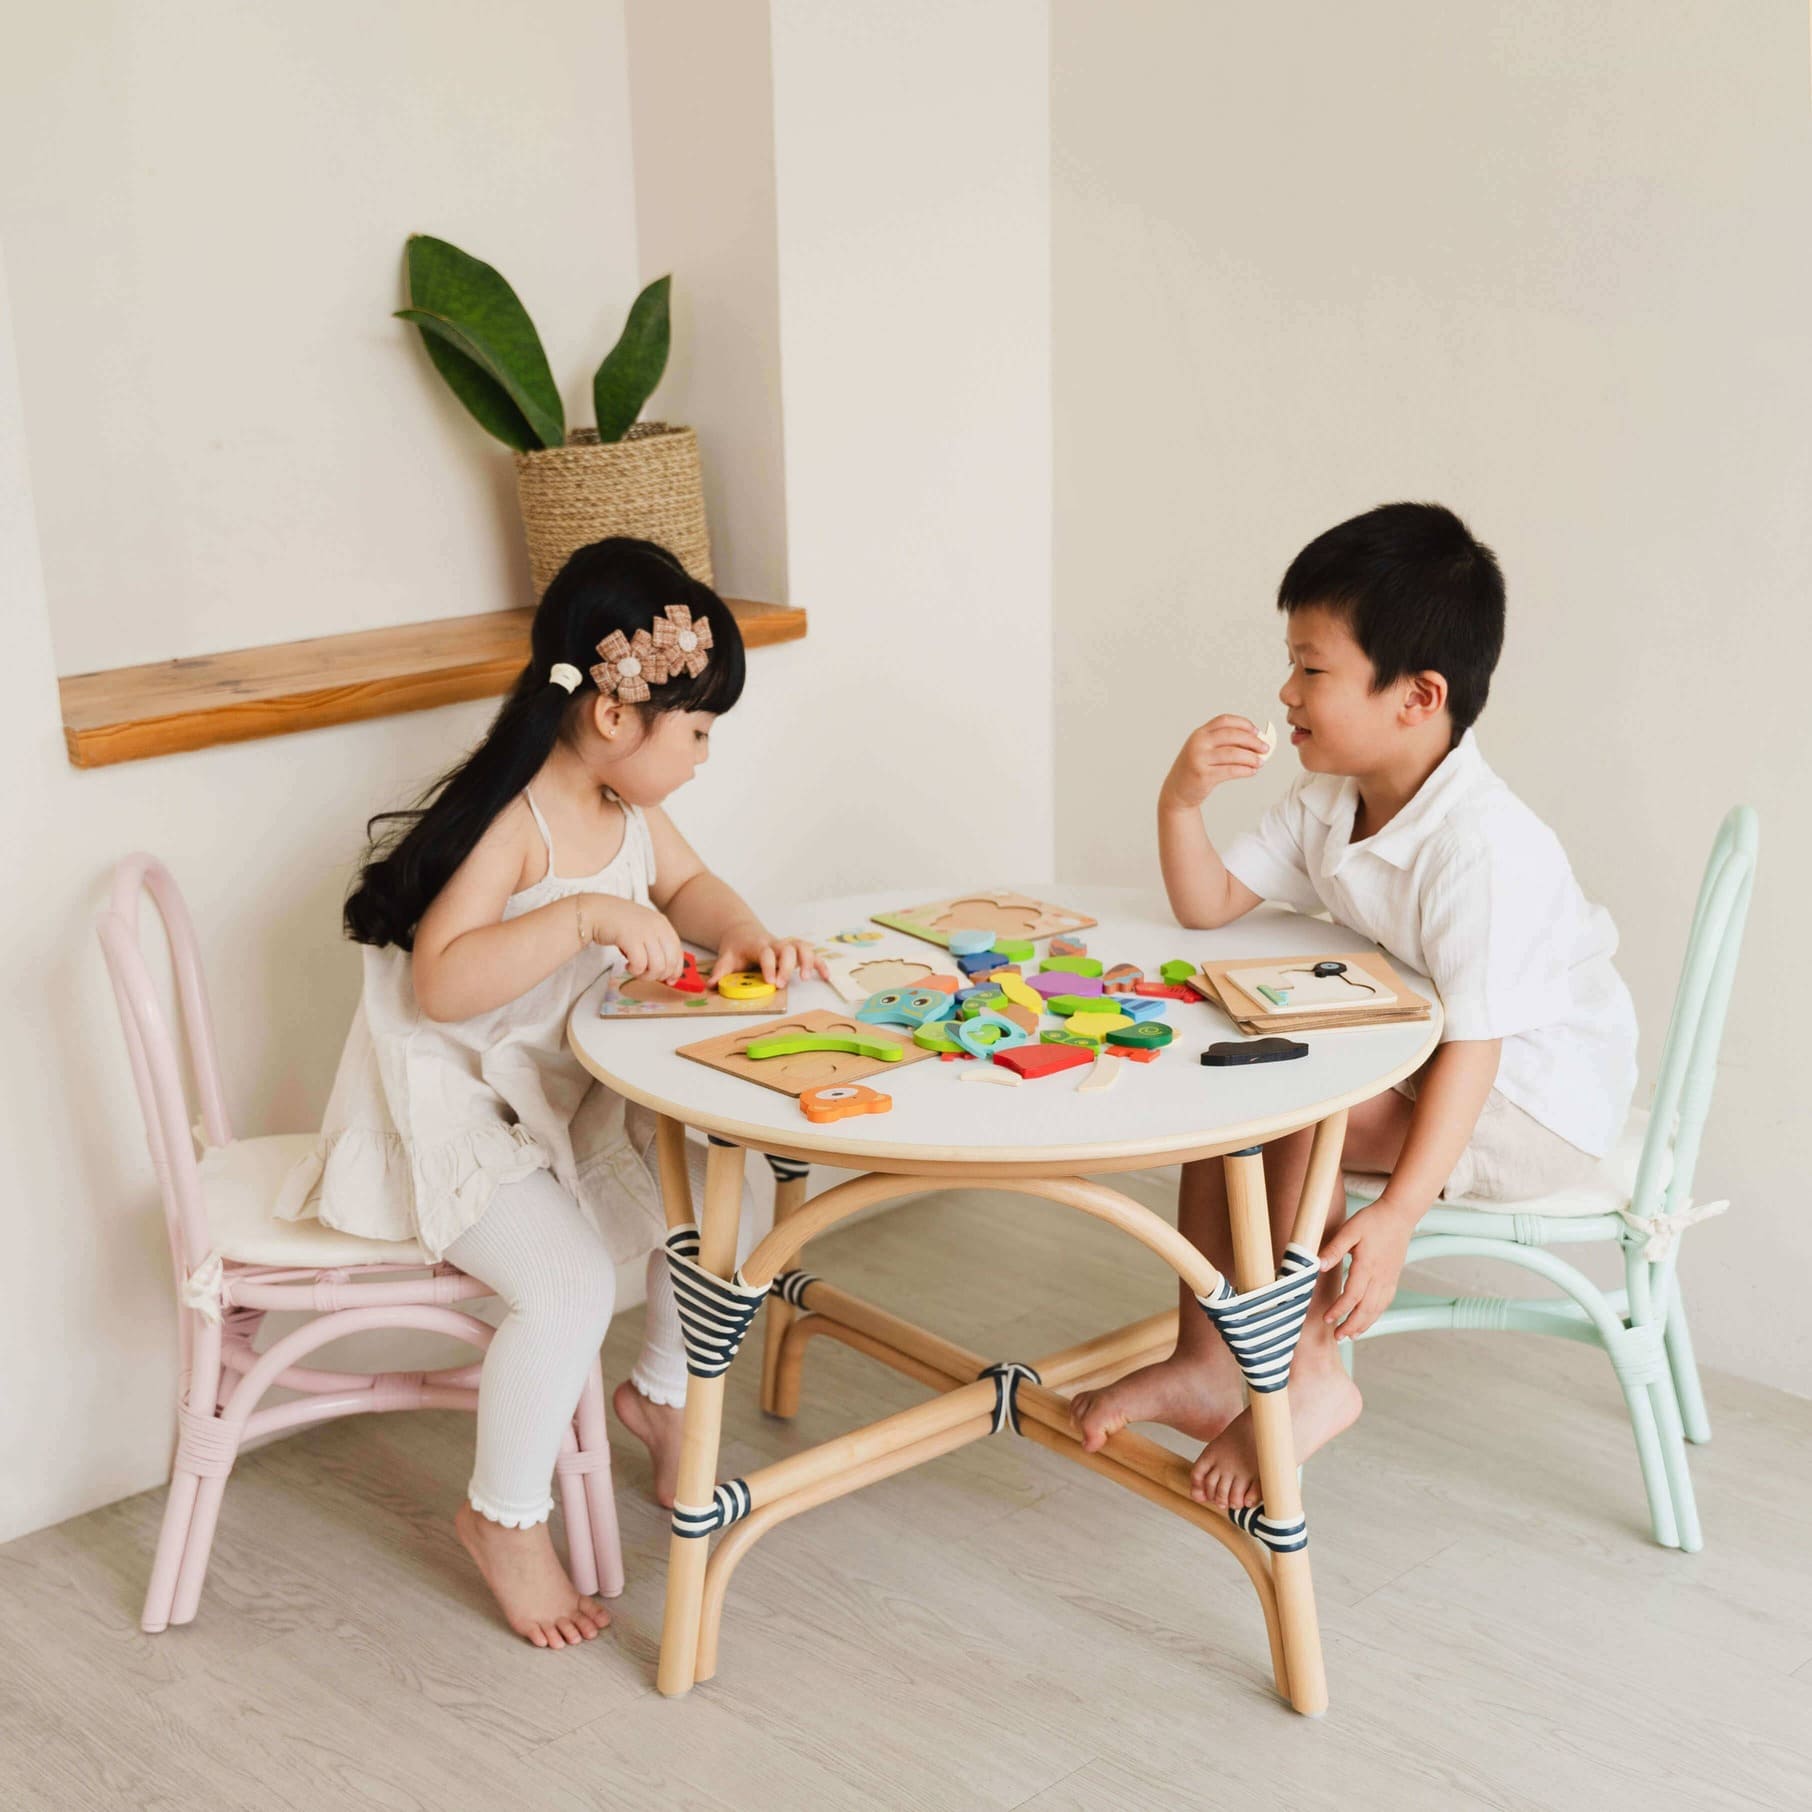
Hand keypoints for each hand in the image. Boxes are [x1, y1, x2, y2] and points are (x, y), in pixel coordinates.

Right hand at [579, 896, 684, 982]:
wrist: (596, 911)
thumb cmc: (618, 922)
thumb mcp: (644, 928)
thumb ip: (656, 943)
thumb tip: (667, 971)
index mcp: (663, 924)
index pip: (678, 952)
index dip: (676, 970)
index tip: (670, 980)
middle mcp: (657, 926)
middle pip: (670, 962)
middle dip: (659, 975)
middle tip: (646, 974)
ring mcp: (645, 932)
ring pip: (657, 966)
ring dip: (646, 975)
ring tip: (635, 970)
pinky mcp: (630, 938)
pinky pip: (640, 965)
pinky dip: (635, 971)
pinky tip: (627, 965)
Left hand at [709, 920, 827, 986]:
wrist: (743, 932)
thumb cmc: (736, 948)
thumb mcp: (726, 958)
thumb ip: (721, 971)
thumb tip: (711, 985)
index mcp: (758, 945)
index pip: (766, 953)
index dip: (769, 966)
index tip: (771, 981)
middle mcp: (775, 943)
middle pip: (788, 949)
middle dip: (787, 966)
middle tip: (782, 984)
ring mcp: (787, 945)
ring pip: (803, 947)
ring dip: (807, 961)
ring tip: (805, 978)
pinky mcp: (795, 950)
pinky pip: (812, 954)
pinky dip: (820, 964)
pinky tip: (825, 976)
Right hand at [1160, 715, 1271, 810]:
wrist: (1177, 791)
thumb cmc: (1196, 769)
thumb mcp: (1205, 751)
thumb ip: (1225, 744)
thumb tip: (1256, 743)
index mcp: (1200, 733)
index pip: (1225, 720)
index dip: (1244, 724)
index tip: (1257, 732)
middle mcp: (1198, 743)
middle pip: (1232, 735)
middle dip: (1253, 741)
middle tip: (1266, 748)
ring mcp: (1199, 759)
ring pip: (1233, 753)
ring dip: (1251, 758)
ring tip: (1260, 762)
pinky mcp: (1203, 775)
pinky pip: (1230, 770)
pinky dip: (1245, 770)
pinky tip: (1252, 771)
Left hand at [1318, 1197, 1417, 1341]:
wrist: (1399, 1215)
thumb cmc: (1372, 1220)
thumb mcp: (1349, 1230)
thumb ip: (1334, 1249)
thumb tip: (1318, 1265)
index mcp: (1367, 1265)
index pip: (1352, 1295)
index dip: (1339, 1310)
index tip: (1327, 1319)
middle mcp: (1380, 1277)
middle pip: (1366, 1309)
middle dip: (1351, 1326)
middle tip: (1337, 1337)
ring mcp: (1389, 1279)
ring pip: (1377, 1309)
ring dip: (1364, 1325)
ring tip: (1351, 1336)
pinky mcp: (1393, 1278)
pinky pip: (1385, 1302)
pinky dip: (1375, 1315)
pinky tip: (1368, 1320)